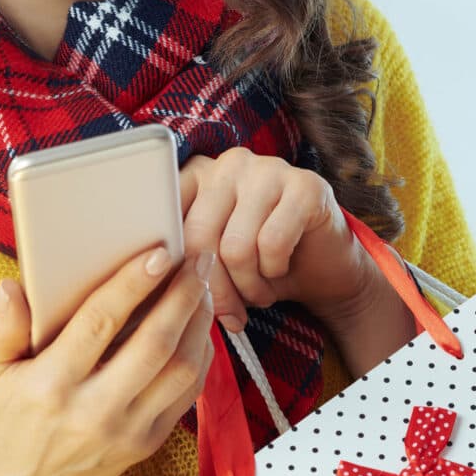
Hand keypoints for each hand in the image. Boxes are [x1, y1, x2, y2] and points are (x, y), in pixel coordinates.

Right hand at [0, 247, 215, 475]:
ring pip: (181, 369)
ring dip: (199, 322)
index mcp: (51, 386)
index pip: (99, 324)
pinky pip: (188, 394)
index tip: (157, 253)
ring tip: (202, 286)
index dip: (132, 284)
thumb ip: (2, 328)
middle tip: (197, 258)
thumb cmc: (6, 421)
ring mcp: (126, 431)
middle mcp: (93, 411)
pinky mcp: (148, 444)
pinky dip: (201, 355)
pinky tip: (198, 326)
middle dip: (183, 295)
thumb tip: (11, 288)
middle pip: (154, 345)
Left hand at [179, 147, 370, 334]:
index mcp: (198, 174)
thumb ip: (182, 260)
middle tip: (230, 312)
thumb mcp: (212, 263)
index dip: (170, 264)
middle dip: (214, 287)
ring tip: (257, 293)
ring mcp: (270, 169)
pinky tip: (280, 271)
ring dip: (247, 286)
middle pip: (199, 234)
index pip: (165, 216)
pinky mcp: (306, 185)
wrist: (323, 269)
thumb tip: (152, 283)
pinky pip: (273, 243)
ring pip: (236, 245)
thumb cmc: (259, 265)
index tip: (181, 294)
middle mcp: (230, 163)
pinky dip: (274, 272)